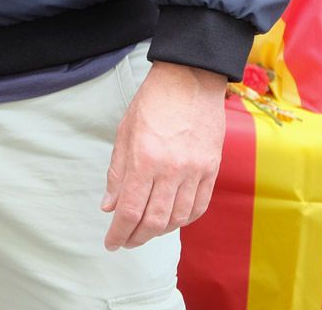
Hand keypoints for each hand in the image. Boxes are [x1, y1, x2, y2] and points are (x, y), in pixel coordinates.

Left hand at [101, 60, 227, 249]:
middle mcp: (171, 170)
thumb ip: (117, 173)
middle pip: (153, 221)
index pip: (130, 211)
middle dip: (136, 238)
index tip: (111, 243)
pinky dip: (184, 219)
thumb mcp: (124, 133)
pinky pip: (199, 206)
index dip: (119, 233)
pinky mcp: (212, 169)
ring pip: (178, 218)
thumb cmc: (153, 102)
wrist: (190, 79)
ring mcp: (195, 171)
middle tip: (126, 241)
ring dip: (159, 231)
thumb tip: (109, 207)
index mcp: (144, 160)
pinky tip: (172, 220)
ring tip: (145, 231)